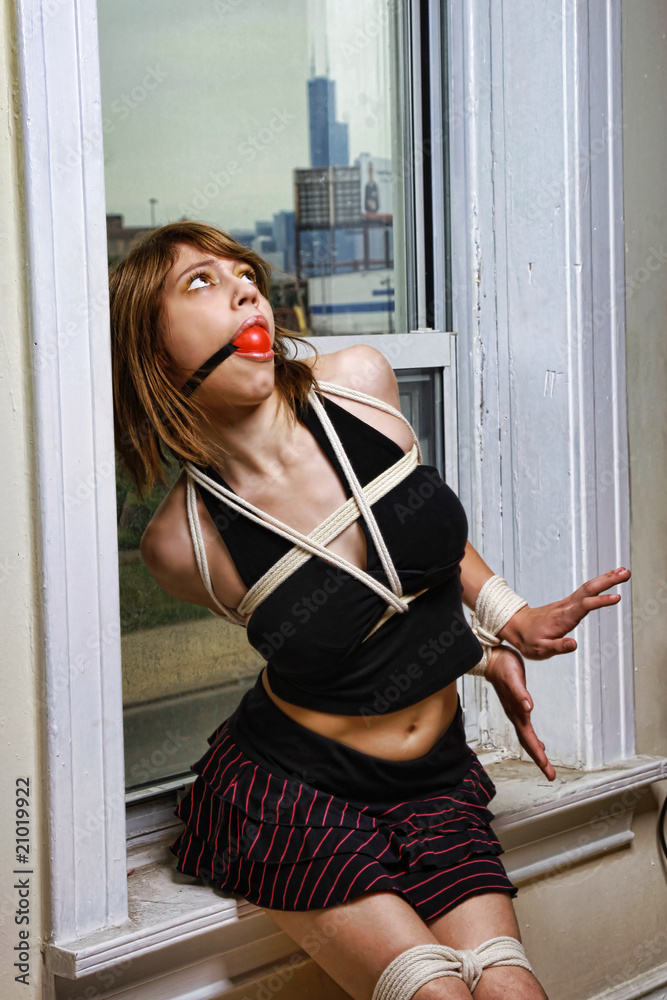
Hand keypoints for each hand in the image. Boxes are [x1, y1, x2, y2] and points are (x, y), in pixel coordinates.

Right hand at [485, 645, 555, 780]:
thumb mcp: (513, 677)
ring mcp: (515, 712)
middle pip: (528, 743)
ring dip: (536, 751)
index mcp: (516, 712)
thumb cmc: (503, 666)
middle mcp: (515, 715)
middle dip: (539, 759)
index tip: (547, 769)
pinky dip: (532, 739)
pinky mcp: (516, 706)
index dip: (538, 755)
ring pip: (527, 737)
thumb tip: (529, 708)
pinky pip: (526, 728)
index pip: (528, 739)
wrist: (491, 659)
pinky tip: (538, 742)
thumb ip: (520, 693)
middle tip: (550, 774)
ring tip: (545, 763)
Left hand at [498, 567, 630, 658]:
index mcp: (562, 618)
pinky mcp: (568, 603)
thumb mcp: (541, 649)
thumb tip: (574, 644)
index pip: (584, 606)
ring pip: (588, 587)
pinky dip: (598, 583)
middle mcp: (566, 607)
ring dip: (606, 579)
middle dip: (607, 581)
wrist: (517, 626)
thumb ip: (558, 647)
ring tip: (623, 572)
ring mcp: (567, 603)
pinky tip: (608, 579)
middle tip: (625, 573)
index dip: (600, 601)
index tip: (616, 597)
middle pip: (588, 590)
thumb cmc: (529, 640)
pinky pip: (585, 590)